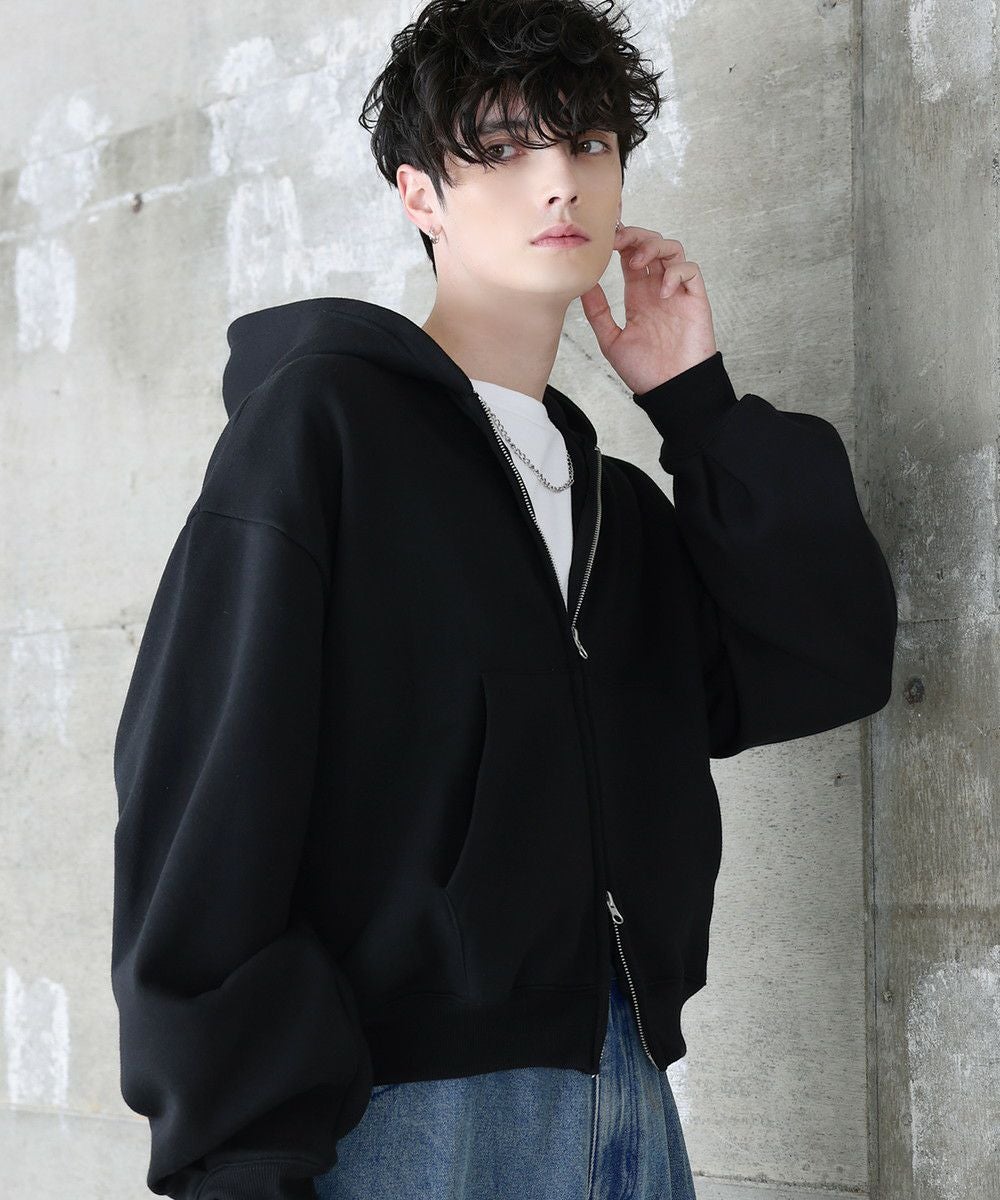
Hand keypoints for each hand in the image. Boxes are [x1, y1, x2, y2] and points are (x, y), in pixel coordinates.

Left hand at [578, 225, 718, 395]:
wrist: (669, 391)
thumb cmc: (644, 372)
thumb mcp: (611, 341)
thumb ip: (598, 312)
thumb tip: (583, 285)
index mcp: (638, 296)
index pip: (630, 255)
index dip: (619, 241)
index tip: (602, 240)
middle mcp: (657, 289)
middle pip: (651, 243)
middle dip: (634, 235)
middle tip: (616, 241)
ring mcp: (677, 292)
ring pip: (672, 249)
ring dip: (653, 246)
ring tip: (636, 263)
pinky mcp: (695, 300)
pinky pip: (690, 270)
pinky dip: (675, 272)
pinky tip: (661, 291)